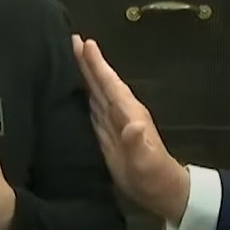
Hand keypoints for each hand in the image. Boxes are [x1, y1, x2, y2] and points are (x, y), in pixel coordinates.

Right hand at [72, 36, 190, 222]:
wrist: (160, 191)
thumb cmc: (154, 174)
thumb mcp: (146, 161)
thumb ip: (138, 144)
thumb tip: (132, 125)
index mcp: (129, 113)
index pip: (110, 84)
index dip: (98, 65)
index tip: (85, 43)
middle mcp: (121, 113)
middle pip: (101, 83)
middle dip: (87, 62)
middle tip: (71, 39)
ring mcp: (114, 123)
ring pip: (96, 92)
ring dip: (84, 75)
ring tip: (69, 57)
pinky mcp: (107, 135)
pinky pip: (93, 108)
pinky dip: (84, 95)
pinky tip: (75, 91)